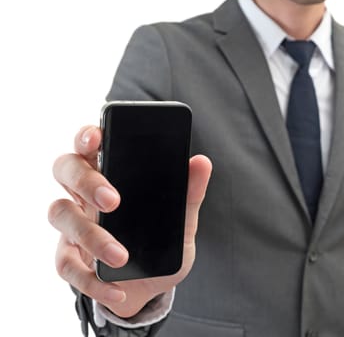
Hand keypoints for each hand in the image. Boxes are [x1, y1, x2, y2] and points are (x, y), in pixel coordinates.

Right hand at [49, 125, 211, 317]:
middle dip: (86, 181)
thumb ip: (189, 194)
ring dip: (90, 236)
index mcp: (111, 175)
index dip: (87, 135)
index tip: (97, 137)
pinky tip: (118, 289)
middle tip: (113, 201)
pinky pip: (66, 264)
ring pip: (60, 214)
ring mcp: (73, 224)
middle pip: (65, 169)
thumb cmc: (161, 244)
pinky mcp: (70, 257)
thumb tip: (202, 162)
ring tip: (121, 257)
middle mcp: (86, 194)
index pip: (90, 144)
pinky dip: (91, 280)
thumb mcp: (182, 220)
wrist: (152, 286)